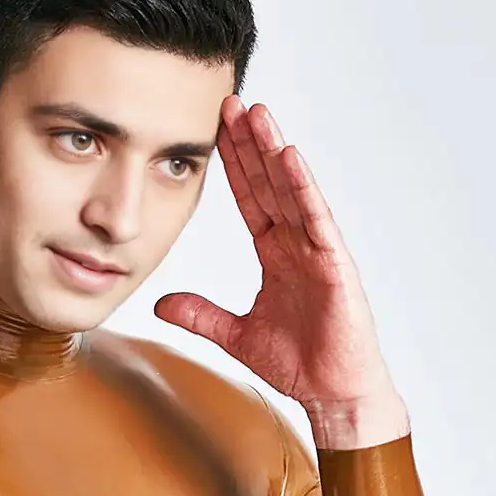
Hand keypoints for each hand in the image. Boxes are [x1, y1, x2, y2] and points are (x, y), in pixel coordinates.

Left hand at [154, 96, 405, 426]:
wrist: (332, 394)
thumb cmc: (299, 363)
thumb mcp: (235, 336)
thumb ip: (200, 315)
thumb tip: (160, 304)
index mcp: (276, 253)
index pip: (250, 198)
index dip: (234, 164)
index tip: (217, 129)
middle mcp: (297, 244)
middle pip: (269, 183)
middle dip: (250, 144)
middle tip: (231, 102)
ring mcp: (318, 251)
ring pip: (292, 191)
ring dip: (275, 152)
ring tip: (259, 114)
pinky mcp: (334, 265)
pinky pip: (317, 219)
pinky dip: (303, 189)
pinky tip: (290, 158)